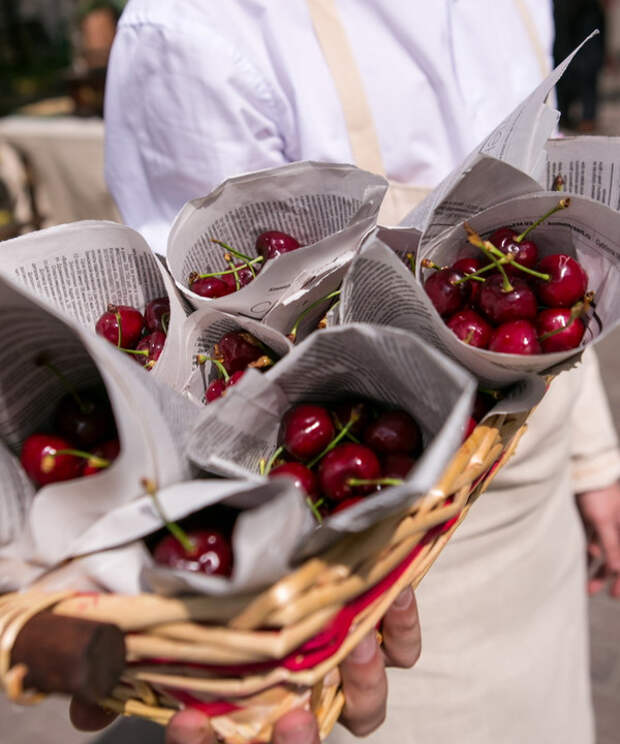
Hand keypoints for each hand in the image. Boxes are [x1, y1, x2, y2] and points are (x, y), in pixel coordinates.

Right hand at [70, 586, 420, 741]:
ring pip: (364, 704)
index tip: (188, 722)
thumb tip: (85, 704)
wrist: (294, 544)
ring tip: (353, 650)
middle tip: (291, 716)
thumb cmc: (232, 592)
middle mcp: (301, 686)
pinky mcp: (380, 627)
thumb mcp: (183, 622)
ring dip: (360, 684)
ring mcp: (344, 660)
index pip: (226, 743)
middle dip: (299, 743)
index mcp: (254, 697)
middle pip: (306, 738)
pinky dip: (401, 629)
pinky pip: (402, 646)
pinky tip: (391, 599)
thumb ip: (139, 667)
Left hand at [577, 482, 619, 597]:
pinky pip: (591, 538)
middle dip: (605, 575)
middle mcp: (618, 526)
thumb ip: (611, 545)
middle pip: (615, 557)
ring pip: (602, 549)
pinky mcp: (591, 517)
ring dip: (593, 565)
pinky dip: (587, 549)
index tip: (614, 595)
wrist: (583, 467)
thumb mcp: (604, 520)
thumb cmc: (597, 492)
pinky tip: (579, 560)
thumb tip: (616, 570)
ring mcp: (605, 522)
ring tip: (581, 579)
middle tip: (591, 591)